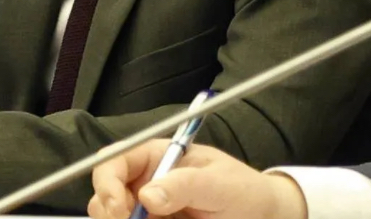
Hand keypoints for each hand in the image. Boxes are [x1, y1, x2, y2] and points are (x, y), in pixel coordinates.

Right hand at [87, 140, 307, 218]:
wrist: (266, 218)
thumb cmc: (244, 191)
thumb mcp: (219, 184)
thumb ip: (184, 185)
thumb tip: (147, 197)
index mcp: (154, 158)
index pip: (112, 161)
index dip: (106, 183)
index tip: (118, 210)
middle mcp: (144, 184)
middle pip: (104, 196)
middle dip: (109, 212)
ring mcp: (148, 211)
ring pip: (114, 218)